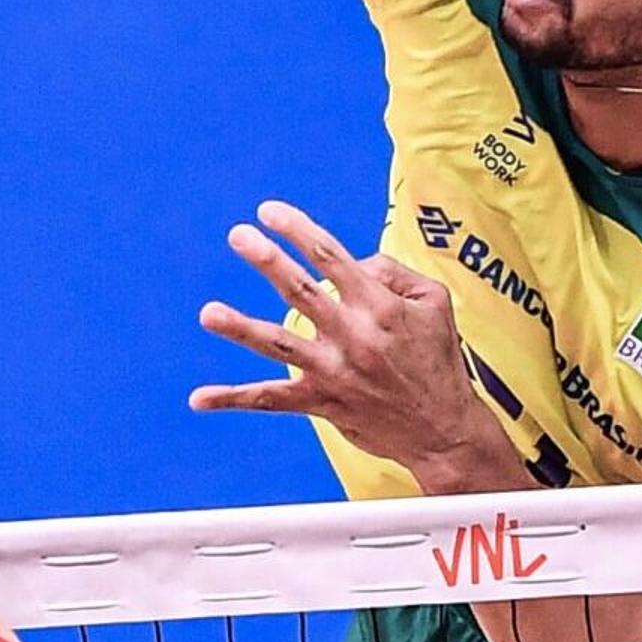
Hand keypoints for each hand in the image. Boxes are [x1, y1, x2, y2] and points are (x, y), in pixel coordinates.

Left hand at [191, 202, 524, 490]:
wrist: (443, 430)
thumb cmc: (438, 360)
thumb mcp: (434, 302)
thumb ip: (393, 272)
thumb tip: (354, 260)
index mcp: (379, 305)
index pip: (331, 257)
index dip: (298, 230)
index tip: (268, 211)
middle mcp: (353, 336)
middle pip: (301, 291)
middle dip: (267, 260)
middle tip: (238, 235)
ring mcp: (334, 371)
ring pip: (279, 345)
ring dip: (241, 328)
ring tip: (207, 313)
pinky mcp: (322, 403)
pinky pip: (271, 400)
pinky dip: (234, 399)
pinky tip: (198, 398)